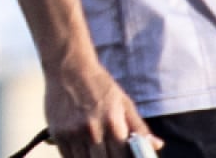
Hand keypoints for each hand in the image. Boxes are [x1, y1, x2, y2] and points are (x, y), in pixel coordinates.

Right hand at [44, 57, 159, 156]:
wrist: (68, 67)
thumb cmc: (100, 86)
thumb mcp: (125, 103)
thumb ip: (140, 128)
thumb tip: (157, 145)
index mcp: (113, 123)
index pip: (124, 157)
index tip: (123, 155)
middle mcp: (92, 130)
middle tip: (110, 153)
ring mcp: (72, 132)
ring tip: (97, 153)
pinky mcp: (57, 132)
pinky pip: (68, 156)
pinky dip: (76, 157)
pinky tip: (83, 151)